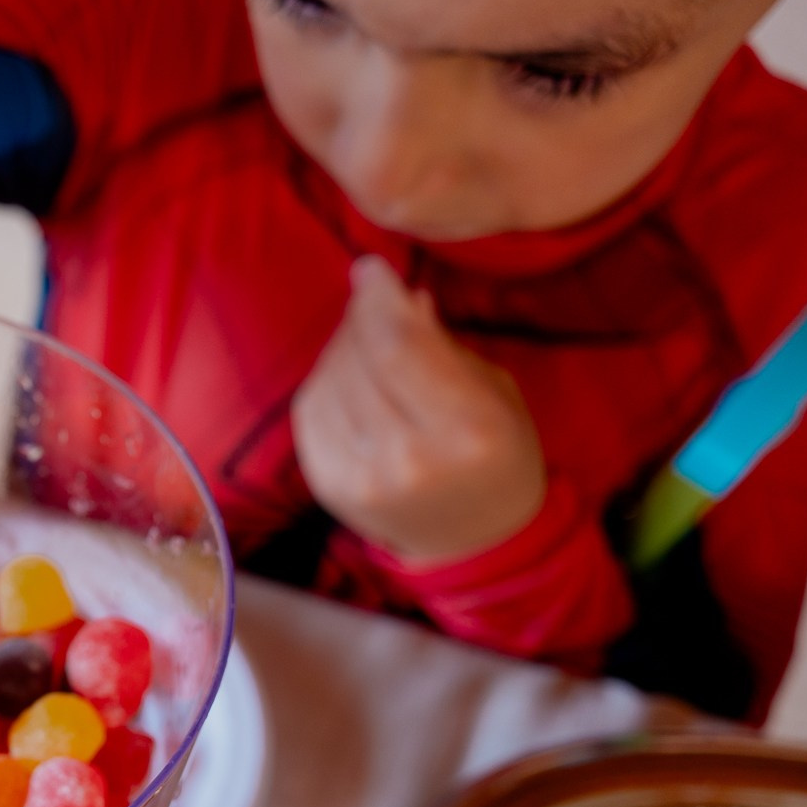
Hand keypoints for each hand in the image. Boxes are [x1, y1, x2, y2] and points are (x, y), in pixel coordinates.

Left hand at [291, 256, 547, 561]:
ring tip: (365, 337)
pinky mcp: (329, 487)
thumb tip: (398, 295)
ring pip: (329, 381)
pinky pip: (310, 412)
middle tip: (370, 295)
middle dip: (360, 316)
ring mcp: (364, 479)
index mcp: (469, 430)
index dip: (377, 298)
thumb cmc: (496, 453)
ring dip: (342, 347)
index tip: (371, 268)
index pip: (400, 345)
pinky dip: (324, 382)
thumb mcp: (492, 392)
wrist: (473, 538)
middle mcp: (411, 459)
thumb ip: (442, 346)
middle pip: (360, 359)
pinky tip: (348, 375)